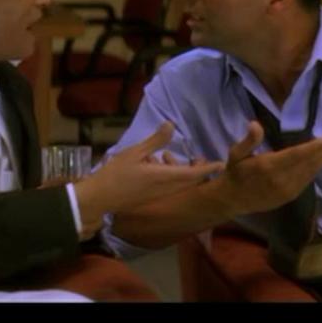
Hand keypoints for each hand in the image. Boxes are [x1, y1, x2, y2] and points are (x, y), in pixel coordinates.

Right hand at [74, 122, 224, 236]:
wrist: (100, 198)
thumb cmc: (117, 174)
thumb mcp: (135, 152)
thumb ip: (156, 140)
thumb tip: (172, 124)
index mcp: (165, 177)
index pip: (193, 173)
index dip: (208, 168)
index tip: (221, 164)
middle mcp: (166, 188)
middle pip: (188, 180)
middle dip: (197, 170)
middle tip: (202, 159)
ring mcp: (158, 195)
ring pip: (177, 183)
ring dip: (181, 172)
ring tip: (174, 158)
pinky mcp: (150, 198)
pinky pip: (167, 187)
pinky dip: (168, 176)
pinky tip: (154, 164)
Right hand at [212, 121, 321, 215]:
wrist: (233, 199)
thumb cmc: (235, 172)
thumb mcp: (236, 153)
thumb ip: (248, 140)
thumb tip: (254, 124)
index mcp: (268, 167)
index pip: (297, 155)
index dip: (315, 147)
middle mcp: (281, 179)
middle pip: (308, 163)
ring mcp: (287, 190)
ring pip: (310, 172)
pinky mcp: (290, 196)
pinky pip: (307, 180)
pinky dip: (317, 169)